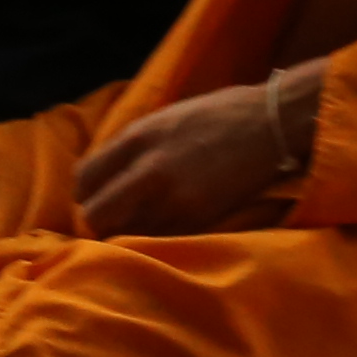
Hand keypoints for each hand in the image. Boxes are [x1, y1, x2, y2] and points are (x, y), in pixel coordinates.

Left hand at [75, 74, 306, 237]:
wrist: (272, 124)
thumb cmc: (221, 115)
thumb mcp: (166, 118)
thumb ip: (133, 145)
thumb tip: (107, 173)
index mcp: (138, 137)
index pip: (85, 178)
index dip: (86, 193)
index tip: (97, 197)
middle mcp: (149, 170)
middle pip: (96, 215)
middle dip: (100, 220)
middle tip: (114, 218)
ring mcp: (173, 199)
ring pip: (126, 234)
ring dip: (128, 233)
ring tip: (143, 224)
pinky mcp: (198, 220)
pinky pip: (159, 240)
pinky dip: (156, 239)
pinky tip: (167, 227)